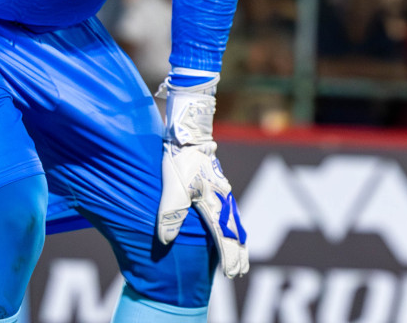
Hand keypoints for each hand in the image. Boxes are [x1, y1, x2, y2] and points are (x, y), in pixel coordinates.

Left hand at [155, 73, 248, 278]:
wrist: (188, 132)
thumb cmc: (179, 158)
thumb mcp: (171, 185)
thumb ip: (170, 213)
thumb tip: (165, 240)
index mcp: (214, 203)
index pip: (225, 238)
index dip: (228, 257)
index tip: (231, 274)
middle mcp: (223, 199)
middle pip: (236, 232)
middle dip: (238, 253)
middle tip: (240, 272)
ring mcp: (223, 191)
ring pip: (236, 221)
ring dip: (239, 241)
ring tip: (240, 256)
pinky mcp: (218, 184)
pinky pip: (232, 210)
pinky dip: (235, 225)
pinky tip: (231, 228)